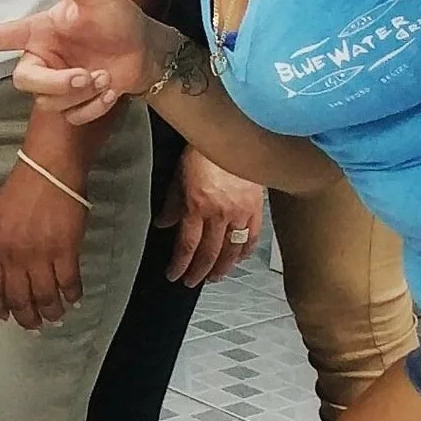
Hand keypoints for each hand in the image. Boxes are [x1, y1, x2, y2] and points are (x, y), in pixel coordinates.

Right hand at [0, 0, 154, 126]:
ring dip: (83, 94)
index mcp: (39, 32)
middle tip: (86, 76)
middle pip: (23, 80)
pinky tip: (109, 92)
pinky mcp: (72, 103)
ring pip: (49, 102)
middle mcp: (41, 58)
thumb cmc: (117, 18)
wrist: (145, 51)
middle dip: (56, 83)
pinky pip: (71, 116)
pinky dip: (94, 108)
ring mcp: (56, 83)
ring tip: (104, 77)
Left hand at [0, 157, 88, 328]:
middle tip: (33, 326)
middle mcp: (15, 256)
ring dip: (51, 312)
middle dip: (26, 317)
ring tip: (55, 318)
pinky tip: (73, 300)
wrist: (48, 171)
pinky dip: (72, 296)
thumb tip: (3, 267)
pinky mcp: (66, 252)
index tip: (2, 318)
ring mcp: (41, 256)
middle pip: (19, 298)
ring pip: (45, 297)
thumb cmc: (21, 190)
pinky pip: (69, 284)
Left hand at [160, 147, 266, 287]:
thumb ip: (172, 204)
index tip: (174, 275)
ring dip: (223, 267)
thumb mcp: (179, 177)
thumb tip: (163, 224)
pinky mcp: (257, 209)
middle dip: (199, 271)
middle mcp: (219, 214)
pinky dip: (246, 251)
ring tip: (214, 277)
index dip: (180, 264)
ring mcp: (241, 213)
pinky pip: (252, 237)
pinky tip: (240, 259)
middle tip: (192, 282)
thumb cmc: (202, 152)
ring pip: (232, 250)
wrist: (232, 138)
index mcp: (197, 207)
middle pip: (209, 253)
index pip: (187, 245)